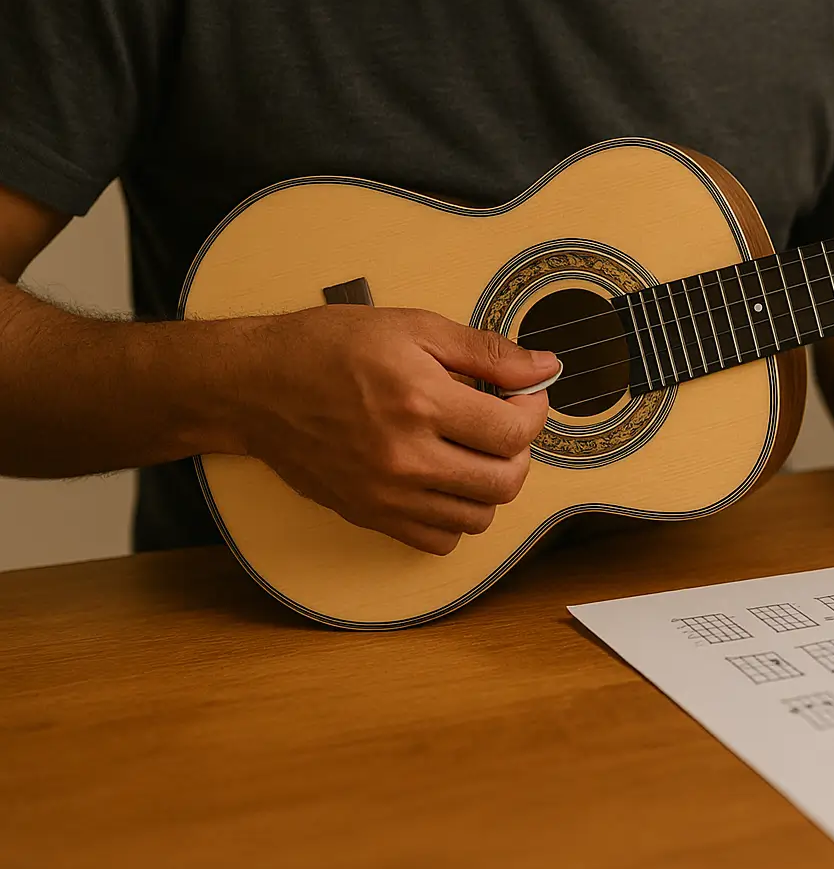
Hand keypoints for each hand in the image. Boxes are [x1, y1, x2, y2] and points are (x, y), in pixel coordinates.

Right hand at [233, 306, 559, 554]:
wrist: (254, 387)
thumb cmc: (328, 348)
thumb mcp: (413, 328)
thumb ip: (485, 352)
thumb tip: (545, 367)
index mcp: (420, 401)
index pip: (513, 432)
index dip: (533, 412)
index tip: (525, 396)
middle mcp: (406, 457)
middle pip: (504, 482)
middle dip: (520, 452)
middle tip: (504, 425)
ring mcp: (386, 495)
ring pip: (477, 518)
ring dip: (491, 486)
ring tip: (475, 452)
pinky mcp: (369, 516)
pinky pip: (438, 540)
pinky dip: (455, 518)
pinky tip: (446, 482)